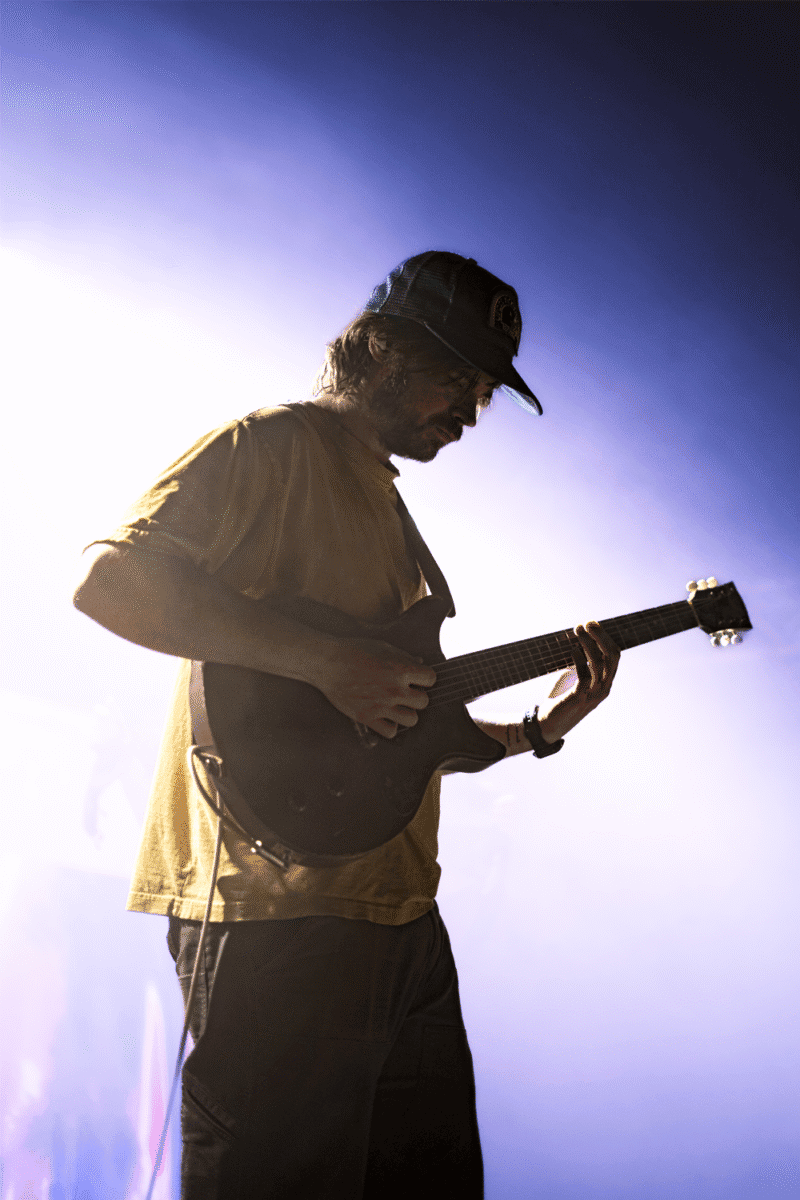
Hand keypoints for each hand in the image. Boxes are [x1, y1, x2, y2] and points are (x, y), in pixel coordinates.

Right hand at [317, 637, 436, 738]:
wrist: (328, 663)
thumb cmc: (354, 651)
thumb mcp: (383, 647)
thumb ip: (404, 656)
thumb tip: (420, 662)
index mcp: (401, 669)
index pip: (431, 678)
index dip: (425, 678)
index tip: (417, 678)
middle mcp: (395, 689)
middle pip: (424, 701)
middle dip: (417, 696)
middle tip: (405, 692)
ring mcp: (382, 705)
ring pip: (412, 720)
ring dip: (407, 712)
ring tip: (397, 706)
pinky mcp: (368, 717)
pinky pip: (391, 731)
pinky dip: (390, 726)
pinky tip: (384, 716)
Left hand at [534, 621, 619, 743]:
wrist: (547, 726)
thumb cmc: (560, 701)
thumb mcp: (574, 680)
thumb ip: (579, 665)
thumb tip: (576, 643)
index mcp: (605, 683)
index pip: (615, 656)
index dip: (606, 637)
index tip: (592, 624)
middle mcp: (603, 688)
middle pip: (611, 657)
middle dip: (601, 637)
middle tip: (588, 623)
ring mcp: (593, 694)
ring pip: (599, 663)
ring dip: (589, 644)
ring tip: (578, 631)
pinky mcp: (580, 698)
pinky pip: (585, 676)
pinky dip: (580, 660)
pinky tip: (573, 650)